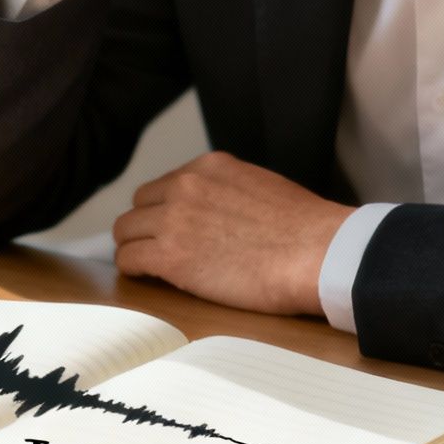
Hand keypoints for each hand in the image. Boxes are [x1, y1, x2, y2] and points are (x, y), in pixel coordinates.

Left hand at [111, 151, 354, 318]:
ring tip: (150, 265)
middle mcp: (185, 185)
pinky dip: (134, 269)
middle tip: (157, 248)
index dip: (166, 209)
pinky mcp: (169, 256)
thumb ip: (228, 193)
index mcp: (209, 167)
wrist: (317, 252)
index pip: (166, 184)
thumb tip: (218, 213)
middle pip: (140, 204)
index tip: (172, 227)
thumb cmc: (304, 229)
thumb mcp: (260, 187)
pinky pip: (129, 259)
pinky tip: (147, 277)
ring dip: (136, 247)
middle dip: (146, 225)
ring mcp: (174, 219)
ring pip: (126, 231)